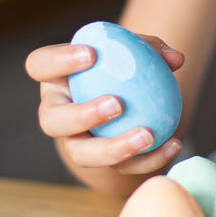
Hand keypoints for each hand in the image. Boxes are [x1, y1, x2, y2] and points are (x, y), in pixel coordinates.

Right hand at [26, 37, 184, 177]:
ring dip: (114, 148)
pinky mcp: (102, 163)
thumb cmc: (122, 68)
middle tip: (117, 105)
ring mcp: (75, 141)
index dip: (58, 60)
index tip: (91, 54)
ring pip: (82, 154)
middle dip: (81, 115)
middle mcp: (57, 112)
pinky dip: (149, 158)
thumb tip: (176, 59)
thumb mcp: (132, 51)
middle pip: (51, 121)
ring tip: (147, 135)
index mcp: (56, 77)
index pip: (40, 64)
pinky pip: (121, 167)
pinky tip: (173, 145)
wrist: (128, 103)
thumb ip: (150, 49)